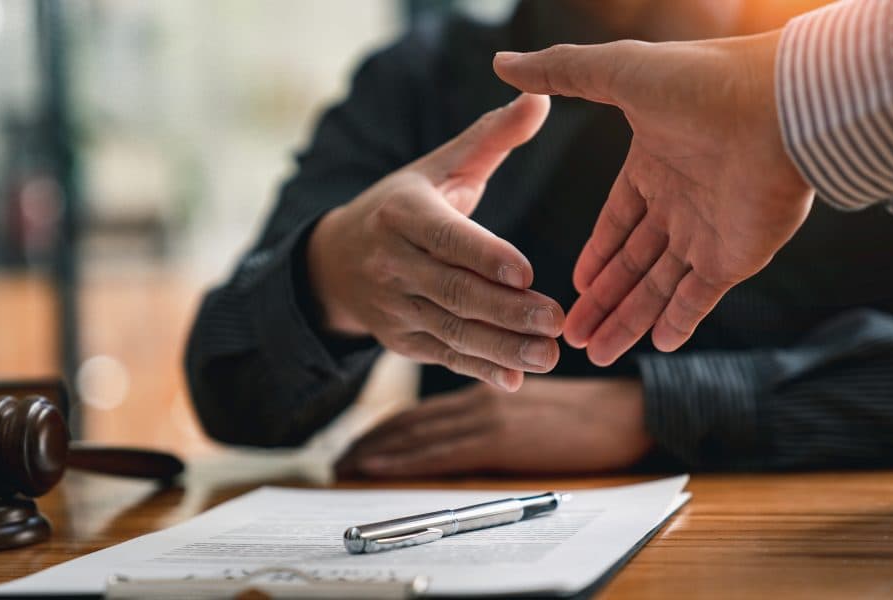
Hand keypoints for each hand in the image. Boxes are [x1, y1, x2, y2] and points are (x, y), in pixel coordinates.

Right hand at [308, 94, 563, 390]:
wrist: (337, 260)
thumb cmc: (403, 206)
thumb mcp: (438, 167)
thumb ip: (490, 138)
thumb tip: (541, 97)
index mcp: (403, 213)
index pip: (446, 237)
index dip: (484, 257)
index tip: (526, 273)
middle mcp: (393, 262)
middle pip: (453, 291)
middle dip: (506, 311)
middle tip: (556, 321)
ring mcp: (394, 306)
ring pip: (452, 331)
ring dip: (500, 348)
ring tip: (548, 355)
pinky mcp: (401, 340)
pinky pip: (443, 356)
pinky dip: (478, 370)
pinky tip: (514, 380)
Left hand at [335, 378, 651, 477]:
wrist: (625, 412)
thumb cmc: (587, 413)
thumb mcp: (533, 404)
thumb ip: (498, 411)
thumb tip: (467, 433)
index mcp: (485, 391)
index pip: (424, 412)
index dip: (387, 427)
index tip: (360, 444)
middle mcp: (478, 401)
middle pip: (411, 423)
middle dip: (371, 441)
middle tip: (340, 458)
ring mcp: (487, 419)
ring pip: (416, 436)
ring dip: (378, 452)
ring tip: (347, 465)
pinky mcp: (500, 440)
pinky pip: (440, 452)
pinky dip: (404, 460)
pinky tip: (380, 466)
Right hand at [494, 31, 813, 364]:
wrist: (778, 105)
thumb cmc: (701, 82)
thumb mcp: (618, 73)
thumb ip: (561, 72)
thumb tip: (502, 63)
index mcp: (653, 167)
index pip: (617, 223)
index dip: (595, 255)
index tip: (573, 286)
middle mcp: (680, 203)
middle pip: (632, 264)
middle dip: (601, 301)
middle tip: (569, 336)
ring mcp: (708, 232)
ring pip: (659, 288)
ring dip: (627, 320)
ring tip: (594, 354)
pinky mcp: (736, 256)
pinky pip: (700, 298)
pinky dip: (680, 322)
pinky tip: (655, 346)